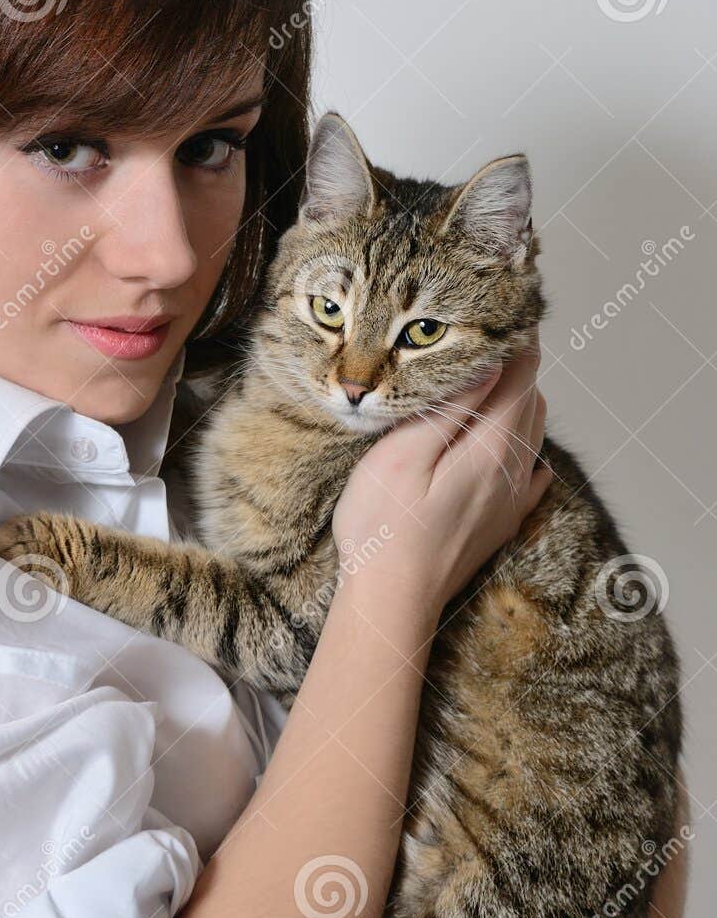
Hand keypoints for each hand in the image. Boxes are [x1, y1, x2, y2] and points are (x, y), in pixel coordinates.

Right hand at [332, 330, 550, 610]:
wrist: (391, 602)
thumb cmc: (384, 526)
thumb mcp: (404, 453)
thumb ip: (452, 408)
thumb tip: (490, 364)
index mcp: (492, 448)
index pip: (521, 377)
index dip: (516, 342)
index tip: (501, 316)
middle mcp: (513, 472)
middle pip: (531, 403)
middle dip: (518, 368)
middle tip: (492, 341)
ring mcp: (510, 501)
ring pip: (532, 436)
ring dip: (520, 404)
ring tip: (497, 382)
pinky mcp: (499, 525)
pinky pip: (531, 477)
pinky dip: (526, 450)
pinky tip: (520, 453)